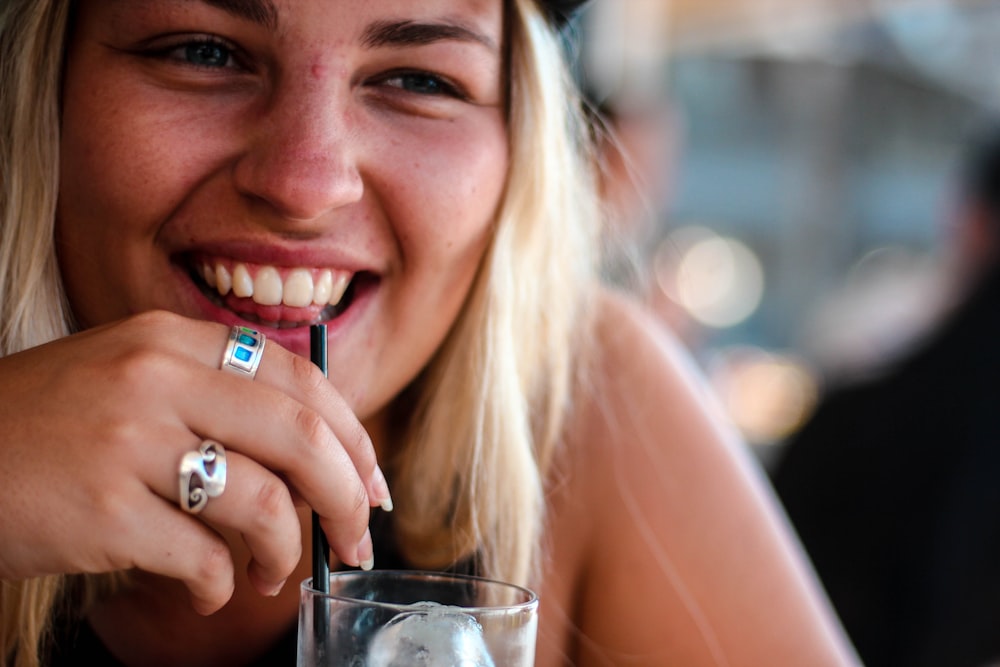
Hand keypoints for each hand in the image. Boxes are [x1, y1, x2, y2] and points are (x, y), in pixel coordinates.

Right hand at [0, 310, 388, 613]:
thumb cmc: (48, 428)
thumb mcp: (131, 379)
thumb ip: (216, 398)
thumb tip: (313, 459)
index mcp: (172, 340)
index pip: (302, 377)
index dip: (352, 435)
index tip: (371, 480)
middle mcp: (157, 379)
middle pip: (303, 440)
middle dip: (348, 500)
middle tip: (356, 539)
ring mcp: (129, 442)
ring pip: (264, 505)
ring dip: (283, 553)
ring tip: (268, 572)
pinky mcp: (103, 511)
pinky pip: (203, 559)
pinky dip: (219, 587)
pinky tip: (206, 590)